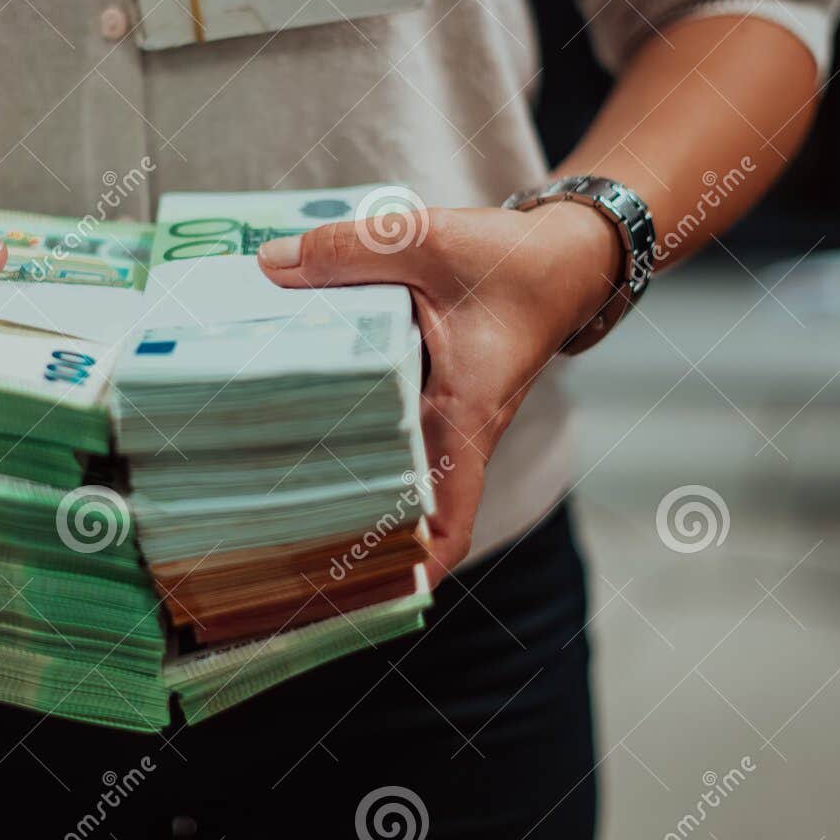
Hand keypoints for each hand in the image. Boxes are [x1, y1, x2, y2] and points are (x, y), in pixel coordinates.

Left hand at [258, 203, 619, 579]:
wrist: (570, 256)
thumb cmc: (516, 262)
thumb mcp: (428, 241)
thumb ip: (349, 252)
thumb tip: (269, 267)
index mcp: (463, 414)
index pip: (451, 519)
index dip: (416, 568)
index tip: (371, 598)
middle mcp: (456, 431)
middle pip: (407, 510)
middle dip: (356, 539)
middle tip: (285, 557)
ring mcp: (446, 418)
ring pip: (395, 472)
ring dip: (349, 490)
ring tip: (273, 510)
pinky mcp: (435, 395)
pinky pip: (391, 432)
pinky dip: (354, 439)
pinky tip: (293, 423)